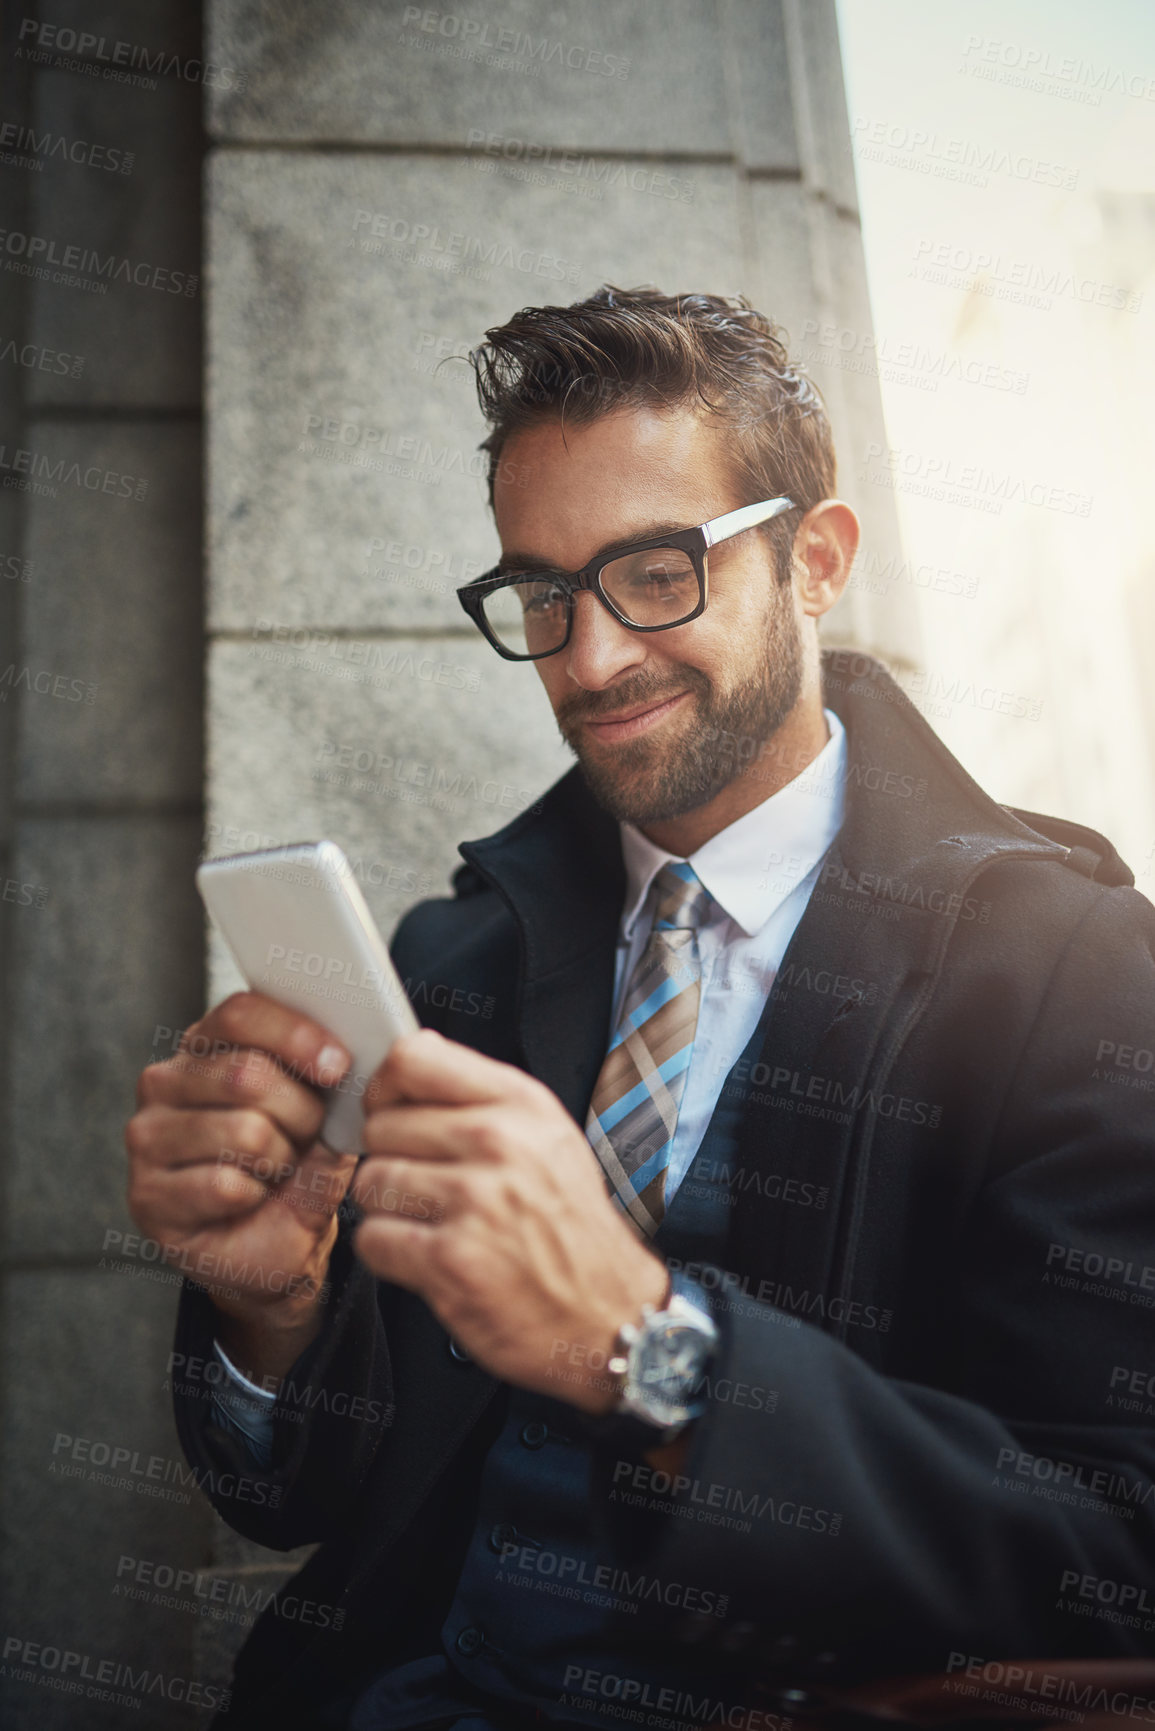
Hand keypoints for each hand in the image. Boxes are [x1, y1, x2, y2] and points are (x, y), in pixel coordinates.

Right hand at [125, 992, 357, 1381]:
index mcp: (206, 1045)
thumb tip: (343, 1057)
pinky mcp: (146, 1193)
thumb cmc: (296, 1170)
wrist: (274, 1246)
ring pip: (244, 1131)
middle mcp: (165, 1081)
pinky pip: (225, 1185)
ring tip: (275, 1171)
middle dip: (302, 1113)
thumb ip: (330, 1083)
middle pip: (247, 1073)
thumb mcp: (326, 1119)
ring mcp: (148, 1136)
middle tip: (308, 1138)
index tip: (338, 1063)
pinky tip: (248, 1200)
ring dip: (281, 1160)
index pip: (240, 1014)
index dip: (294, 1034)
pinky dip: (255, 1197)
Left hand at [351, 1029, 669, 1411]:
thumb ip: (483, 1095)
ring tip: (430, 1223)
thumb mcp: (548, 1138)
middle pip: (382, 1125)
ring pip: (371, 1181)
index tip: (389, 1110)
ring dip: (388, 1208)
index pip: (412, 1060)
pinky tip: (425, 1256)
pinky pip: (372, 1238)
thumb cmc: (573, 1227)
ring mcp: (474, 1202)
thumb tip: (413, 1057)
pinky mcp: (450, 1260)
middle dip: (391, 1157)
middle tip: (424, 1184)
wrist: (609, 1314)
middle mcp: (499, 1143)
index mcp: (521, 1104)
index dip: (385, 1087)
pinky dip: (388, 1252)